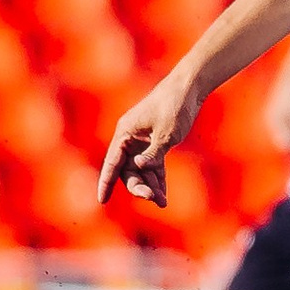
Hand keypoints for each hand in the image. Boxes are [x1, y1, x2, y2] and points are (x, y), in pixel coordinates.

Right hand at [98, 76, 202, 207]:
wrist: (188, 87)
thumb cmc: (174, 106)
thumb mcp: (166, 133)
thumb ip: (153, 154)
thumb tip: (139, 167)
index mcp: (125, 133)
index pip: (112, 163)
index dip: (106, 182)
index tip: (102, 200)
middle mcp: (130, 139)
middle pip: (128, 170)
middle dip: (138, 186)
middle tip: (152, 198)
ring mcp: (142, 142)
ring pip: (141, 171)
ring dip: (150, 186)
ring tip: (162, 202)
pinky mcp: (155, 143)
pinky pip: (153, 166)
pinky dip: (158, 179)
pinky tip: (163, 194)